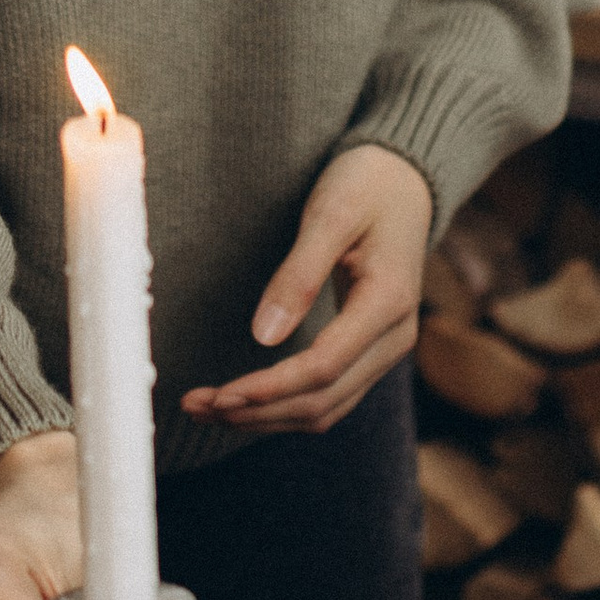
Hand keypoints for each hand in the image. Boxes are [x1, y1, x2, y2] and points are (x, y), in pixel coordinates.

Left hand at [180, 144, 433, 433]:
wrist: (404, 182)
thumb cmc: (366, 186)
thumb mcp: (331, 214)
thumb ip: (299, 274)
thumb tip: (264, 336)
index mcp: (389, 302)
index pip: (325, 366)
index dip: (271, 388)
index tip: (221, 394)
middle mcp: (395, 338)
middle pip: (322, 401)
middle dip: (257, 411)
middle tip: (195, 406)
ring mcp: (385, 350)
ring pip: (324, 409)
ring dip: (265, 417)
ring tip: (206, 408)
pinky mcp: (368, 352)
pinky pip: (327, 397)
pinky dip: (283, 407)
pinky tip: (243, 401)